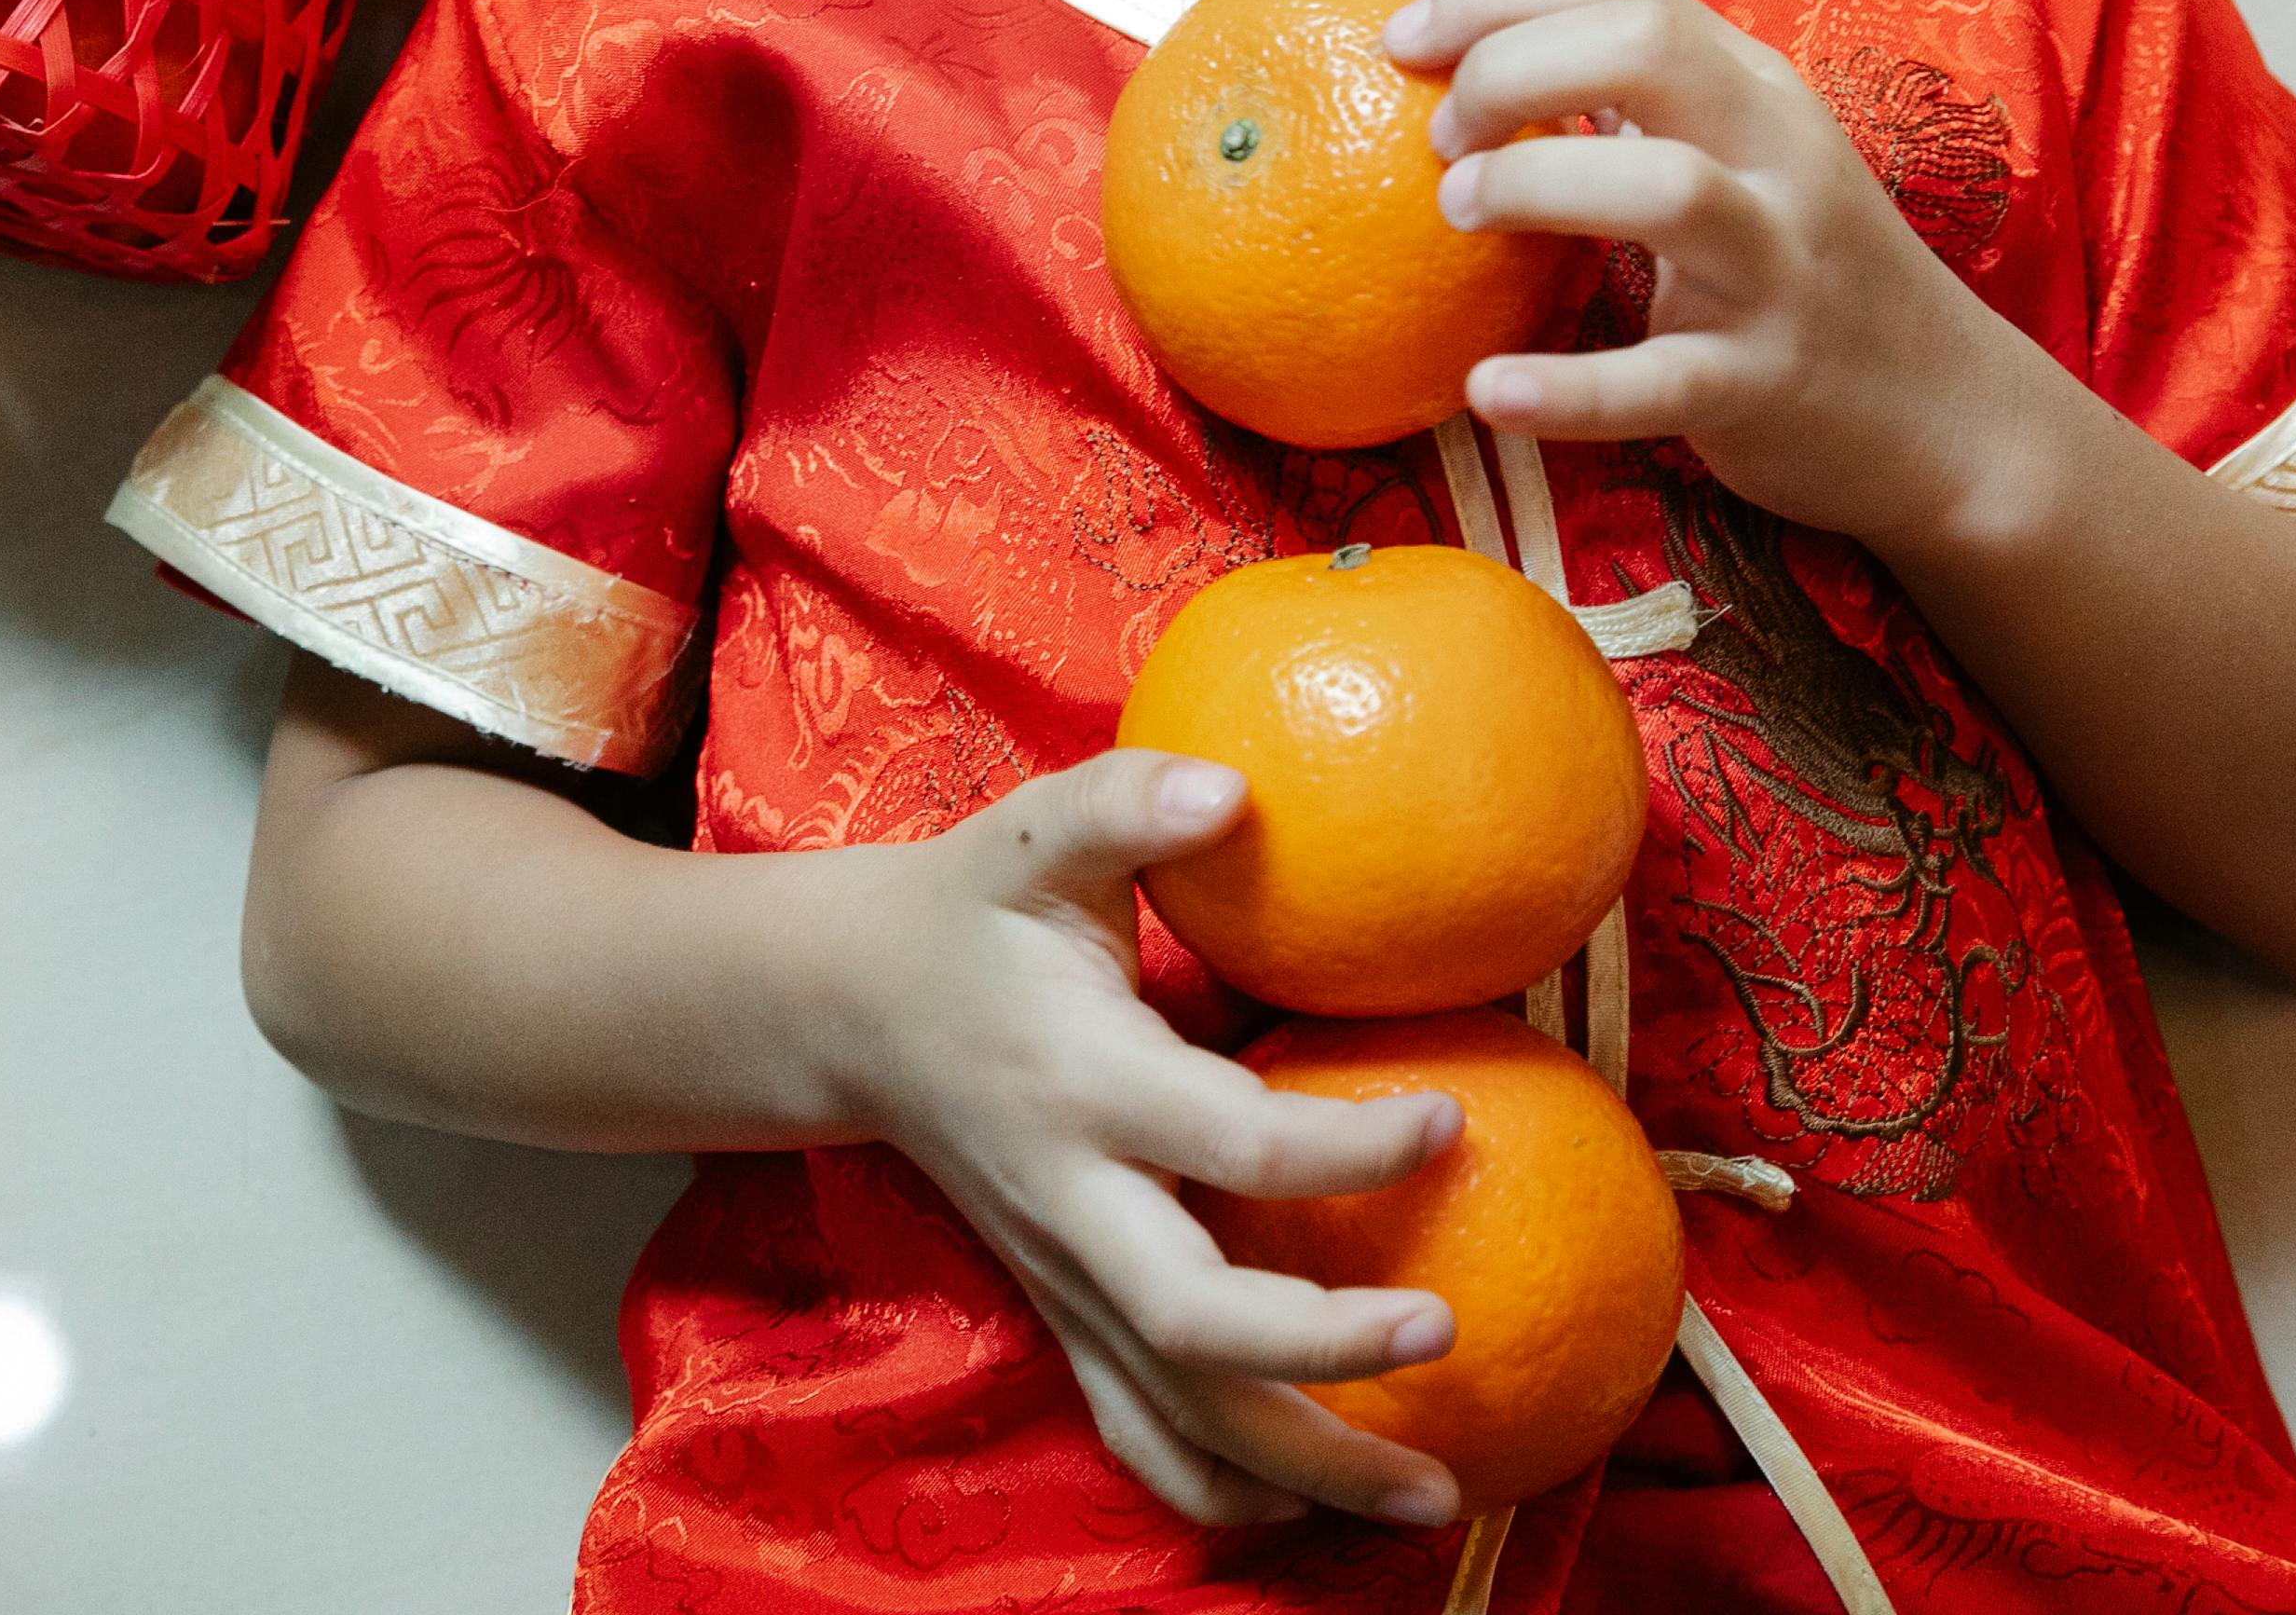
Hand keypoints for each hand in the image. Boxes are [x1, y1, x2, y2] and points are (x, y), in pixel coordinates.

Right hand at [814, 751, 1470, 1531]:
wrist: (847, 1009)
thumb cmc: (970, 910)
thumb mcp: (1034, 833)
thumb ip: (1128, 802)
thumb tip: (1233, 784)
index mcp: (1082, 1084)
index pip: (1228, 1143)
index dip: (1345, 1150)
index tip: (1448, 1119)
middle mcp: (1073, 1203)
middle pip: (1196, 1322)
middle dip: (1324, 1352)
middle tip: (1446, 1330)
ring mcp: (1063, 1278)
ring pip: (1178, 1413)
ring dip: (1304, 1470)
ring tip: (1436, 1498)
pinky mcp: (1063, 1315)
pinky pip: (1139, 1434)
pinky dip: (1225, 1489)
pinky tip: (1321, 1512)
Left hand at [1385, 0, 2060, 549]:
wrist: (1949, 414)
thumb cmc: (1804, 264)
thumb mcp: (1727, 136)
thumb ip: (1608, 47)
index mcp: (1752, 88)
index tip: (1402, 39)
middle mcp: (1775, 158)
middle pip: (1642, 51)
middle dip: (1508, 69)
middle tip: (1437, 136)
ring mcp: (1778, 270)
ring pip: (1666, 190)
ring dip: (1535, 186)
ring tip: (1457, 211)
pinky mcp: (1764, 385)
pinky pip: (1662, 383)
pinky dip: (1568, 389)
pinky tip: (1487, 389)